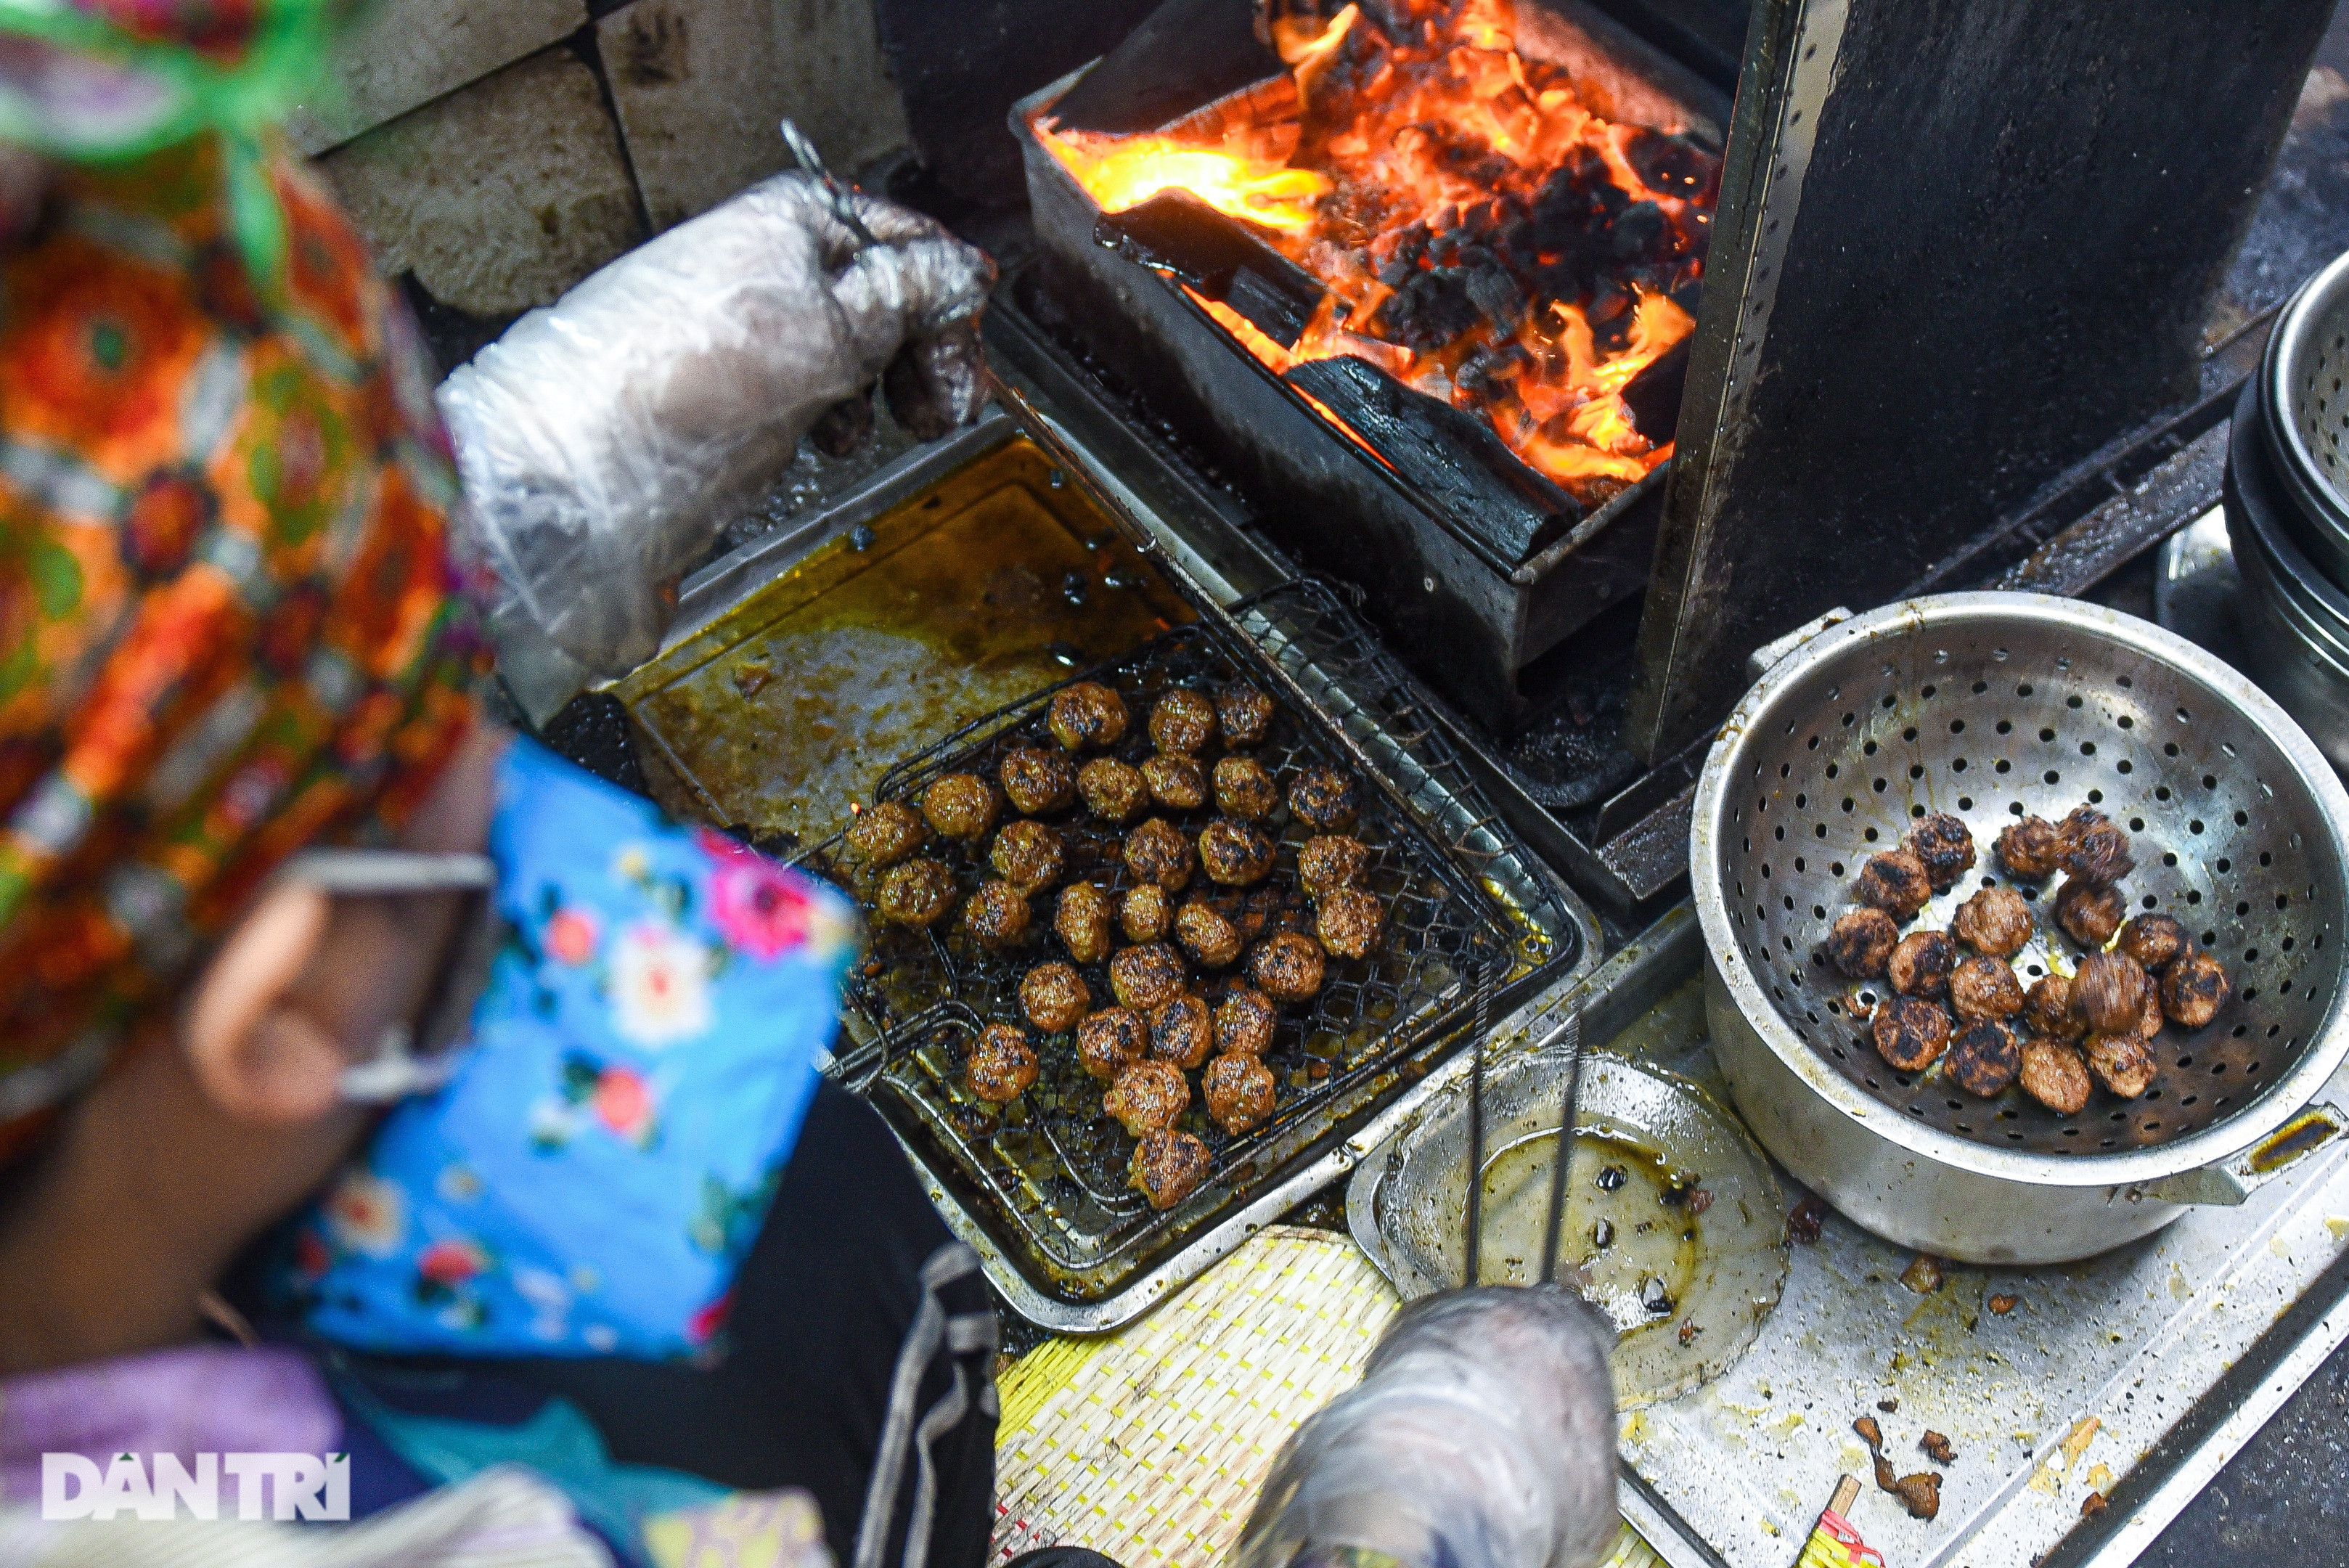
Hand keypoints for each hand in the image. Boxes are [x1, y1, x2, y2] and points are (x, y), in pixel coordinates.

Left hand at [439, 174, 995, 681]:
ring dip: (873, 394)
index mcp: (795, 220)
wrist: (574, 463)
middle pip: (883, 300)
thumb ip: (912, 295)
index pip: (906, 239)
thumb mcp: (834, 327)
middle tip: (937, 413)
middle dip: (916, 357)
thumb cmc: (690, 383)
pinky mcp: (721, 391)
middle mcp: (768, 266)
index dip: (950, 302)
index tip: (968, 367)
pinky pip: (801, 395)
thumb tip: (966, 274)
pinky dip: (823, 421)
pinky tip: (817, 445)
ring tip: (870, 432)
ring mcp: (744, 330)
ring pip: (847, 353)